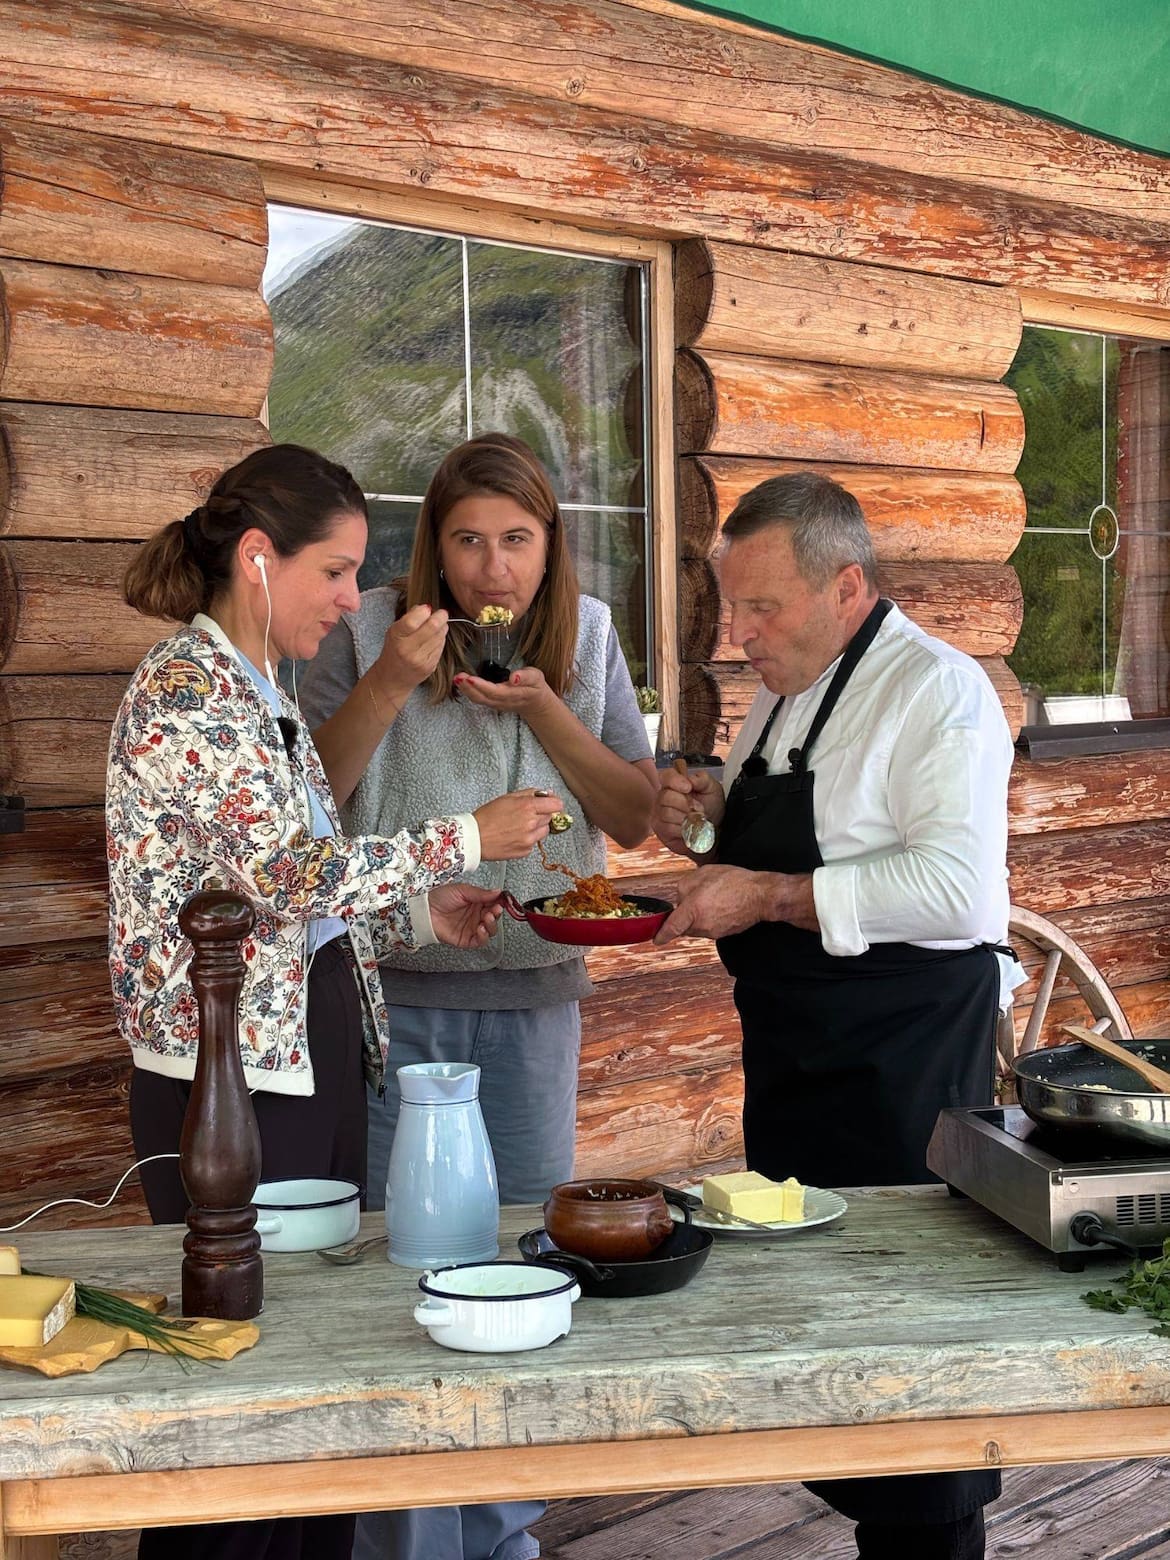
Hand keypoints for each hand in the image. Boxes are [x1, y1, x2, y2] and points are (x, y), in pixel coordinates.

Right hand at [375, 604, 448, 691]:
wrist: (392, 679)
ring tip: (437, 627)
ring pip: (440, 636)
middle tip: (442, 614)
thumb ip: (409, 618)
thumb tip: (427, 608)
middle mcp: (408, 650)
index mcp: (396, 637)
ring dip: (442, 628)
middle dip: (440, 617)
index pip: (412, 621)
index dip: (424, 611)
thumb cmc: (393, 650)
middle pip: (432, 627)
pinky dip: (440, 640)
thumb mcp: (394, 631)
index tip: (428, 608)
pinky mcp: (430, 667)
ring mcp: (420, 660)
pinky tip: (434, 640)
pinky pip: (441, 647)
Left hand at [428, 883, 502, 947]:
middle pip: (494, 918)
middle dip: (496, 914)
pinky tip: (481, 928)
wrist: (424, 910)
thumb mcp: (462, 891)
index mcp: (476, 903)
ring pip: (490, 930)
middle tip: (495, 909)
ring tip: (487, 918)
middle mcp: (476, 916)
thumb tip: (498, 892)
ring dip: (492, 925)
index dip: (499, 903)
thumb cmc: (439, 898)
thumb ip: (481, 893)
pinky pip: (480, 941)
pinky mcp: (466, 939)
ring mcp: (472, 928)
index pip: (494, 904)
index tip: (502, 901)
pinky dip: (484, 936)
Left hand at [453, 666, 554, 718]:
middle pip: (483, 697)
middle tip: (458, 676)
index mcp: (514, 694)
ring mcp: (496, 704)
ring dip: (465, 690)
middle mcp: (503, 701)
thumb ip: (525, 677)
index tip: (470, 679)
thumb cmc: (535, 686)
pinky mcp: (491, 703)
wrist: (535, 703)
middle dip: (469, 688)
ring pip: (478, 700)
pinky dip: (467, 691)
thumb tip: (513, 677)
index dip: (482, 686)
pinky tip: (460, 682)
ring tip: (456, 678)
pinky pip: (477, 699)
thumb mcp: (536, 677)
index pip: (496, 692)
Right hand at [473, 788, 564, 860]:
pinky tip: (514, 836)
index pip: (556, 804)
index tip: (550, 804)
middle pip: (550, 817)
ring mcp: (529, 839)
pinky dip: (528, 839)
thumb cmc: (487, 816)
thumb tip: (547, 794)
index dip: (554, 803)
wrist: (474, 838)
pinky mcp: (525, 851)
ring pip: (544, 831)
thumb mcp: (508, 797)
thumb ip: (530, 793)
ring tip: (519, 826)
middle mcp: (531, 823)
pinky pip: (534, 842)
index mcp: (527, 807)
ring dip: (537, 827)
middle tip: (527, 814)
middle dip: (542, 814)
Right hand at [651, 767, 724, 854]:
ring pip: (667, 813)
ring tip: (695, 819)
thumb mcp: (712, 788)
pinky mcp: (661, 829)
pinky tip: (688, 829)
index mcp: (675, 784)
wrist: (716, 827)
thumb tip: (691, 779)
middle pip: (665, 796)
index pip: (666, 775)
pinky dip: (682, 829)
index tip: (688, 788)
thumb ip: (702, 779)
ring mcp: (660, 813)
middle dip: (685, 804)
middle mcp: (663, 797)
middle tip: (698, 808)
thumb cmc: (711, 806)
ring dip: (685, 818)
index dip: (675, 780)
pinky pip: (668, 828)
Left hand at [654, 865, 813, 943]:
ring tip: (713, 899)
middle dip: (684, 915)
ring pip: (697, 926)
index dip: (662, 934)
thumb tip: (680, 899)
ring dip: (698, 916)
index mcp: (693, 909)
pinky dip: (710, 918)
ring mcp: (713, 931)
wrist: (761, 895)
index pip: (672, 927)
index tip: (656, 939)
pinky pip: (709, 927)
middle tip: (697, 898)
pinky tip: (721, 905)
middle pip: (684, 925)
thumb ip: (684, 887)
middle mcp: (702, 924)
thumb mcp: (703, 874)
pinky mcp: (723, 933)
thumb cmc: (734, 881)